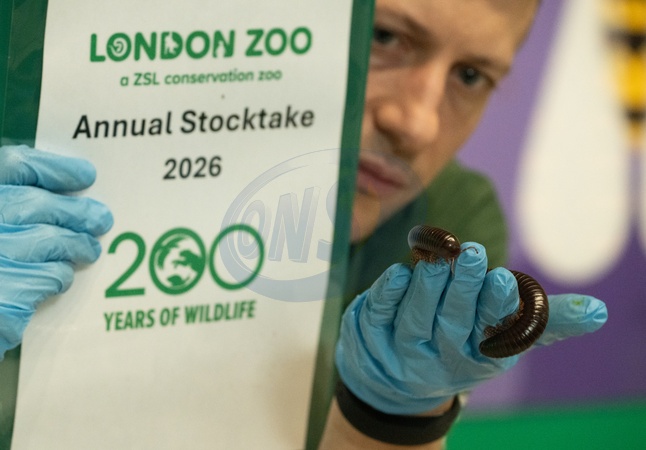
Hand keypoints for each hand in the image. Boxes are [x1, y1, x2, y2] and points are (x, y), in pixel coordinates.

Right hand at [0, 145, 112, 359]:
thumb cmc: (0, 264)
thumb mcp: (2, 227)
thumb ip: (20, 209)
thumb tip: (71, 197)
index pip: (16, 166)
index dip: (54, 168)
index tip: (86, 175)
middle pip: (35, 203)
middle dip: (76, 211)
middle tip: (101, 218)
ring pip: (49, 240)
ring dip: (77, 245)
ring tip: (90, 250)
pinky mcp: (5, 294)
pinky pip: (48, 276)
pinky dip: (60, 275)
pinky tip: (61, 277)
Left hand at [335, 243, 606, 414]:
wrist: (396, 382)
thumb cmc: (460, 344)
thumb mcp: (503, 338)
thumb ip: (542, 321)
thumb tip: (597, 312)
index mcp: (479, 358)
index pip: (491, 332)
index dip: (495, 306)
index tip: (502, 278)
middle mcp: (440, 360)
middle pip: (452, 325)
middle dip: (462, 291)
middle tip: (471, 255)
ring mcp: (401, 352)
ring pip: (414, 320)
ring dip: (426, 289)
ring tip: (437, 261)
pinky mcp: (369, 337)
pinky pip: (377, 315)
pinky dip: (387, 294)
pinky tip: (399, 273)